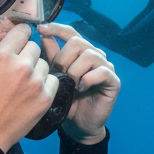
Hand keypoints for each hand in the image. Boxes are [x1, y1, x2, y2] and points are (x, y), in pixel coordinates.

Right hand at [0, 24, 58, 150]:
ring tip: (23, 84)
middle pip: (34, 47)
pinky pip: (53, 80)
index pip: (23, 31)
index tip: (19, 42)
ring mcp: (36, 83)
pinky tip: (32, 93)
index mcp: (2, 56)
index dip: (20, 36)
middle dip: (26, 54)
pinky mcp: (45, 98)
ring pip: (44, 64)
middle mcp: (21, 66)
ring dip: (36, 70)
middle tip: (18, 68)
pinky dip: (45, 84)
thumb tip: (6, 39)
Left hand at [37, 22, 119, 144]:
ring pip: (89, 55)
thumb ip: (51, 57)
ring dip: (75, 71)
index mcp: (81, 52)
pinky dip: (88, 80)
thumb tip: (43, 36)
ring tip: (70, 85)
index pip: (70, 32)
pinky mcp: (114, 81)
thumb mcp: (54, 77)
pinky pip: (101, 72)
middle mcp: (96, 55)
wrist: (77, 124)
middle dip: (63, 59)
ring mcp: (106, 67)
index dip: (56, 28)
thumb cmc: (66, 100)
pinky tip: (81, 89)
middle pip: (78, 42)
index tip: (39, 28)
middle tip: (58, 76)